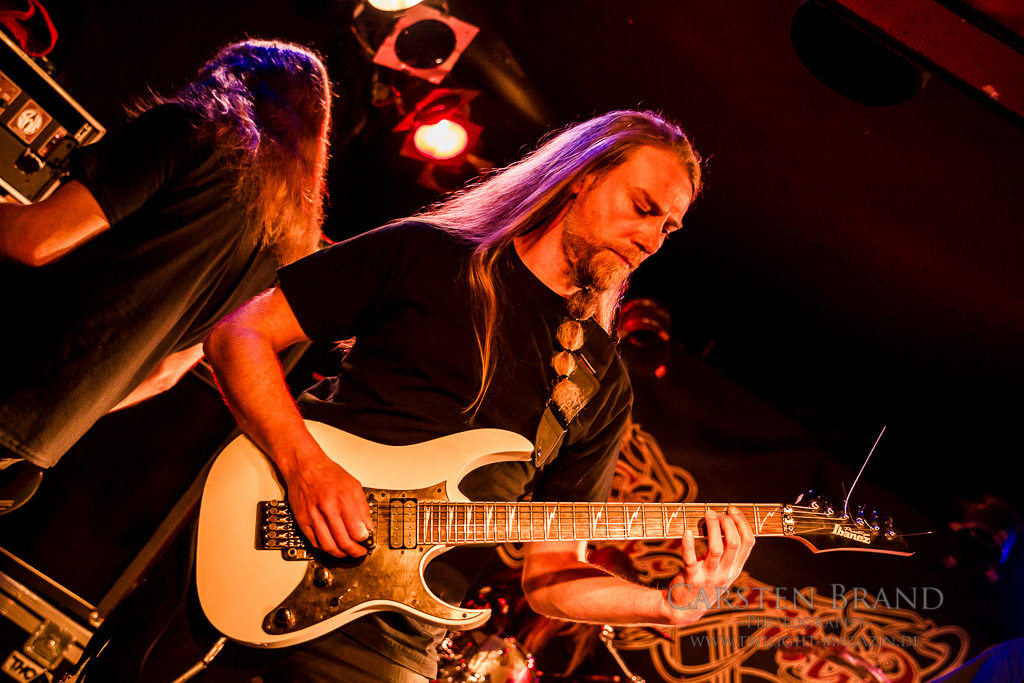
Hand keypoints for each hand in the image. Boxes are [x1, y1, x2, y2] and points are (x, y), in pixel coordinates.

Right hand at [281, 450, 372, 557]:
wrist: (304, 466)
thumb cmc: (327, 473)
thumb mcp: (353, 485)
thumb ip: (362, 507)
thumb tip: (368, 526)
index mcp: (343, 498)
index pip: (356, 529)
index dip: (363, 539)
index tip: (365, 539)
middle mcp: (327, 508)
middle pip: (343, 540)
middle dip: (354, 551)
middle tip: (359, 551)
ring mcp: (313, 516)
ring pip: (328, 545)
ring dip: (340, 553)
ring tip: (347, 552)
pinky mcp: (302, 520)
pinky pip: (314, 542)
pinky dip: (325, 548)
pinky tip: (332, 546)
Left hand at [662, 506, 754, 624]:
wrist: (685, 610)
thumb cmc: (704, 584)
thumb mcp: (722, 572)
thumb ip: (728, 553)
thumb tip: (727, 522)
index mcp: (735, 569)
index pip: (748, 543)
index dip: (743, 523)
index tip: (733, 510)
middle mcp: (725, 573)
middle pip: (733, 543)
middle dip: (727, 523)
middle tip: (717, 513)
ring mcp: (708, 576)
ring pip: (716, 549)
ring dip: (712, 529)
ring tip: (707, 515)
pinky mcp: (691, 578)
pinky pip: (691, 559)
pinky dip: (689, 544)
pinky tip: (687, 531)